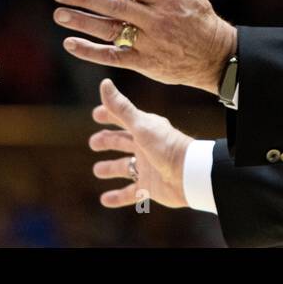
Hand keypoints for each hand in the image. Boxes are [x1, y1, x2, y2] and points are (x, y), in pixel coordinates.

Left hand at [54, 0, 236, 93]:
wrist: (215, 56)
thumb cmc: (197, 13)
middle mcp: (155, 19)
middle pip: (115, 6)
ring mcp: (149, 43)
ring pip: (111, 32)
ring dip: (83, 23)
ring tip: (59, 14)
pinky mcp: (144, 63)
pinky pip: (114, 57)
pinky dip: (91, 52)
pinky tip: (70, 43)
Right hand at [89, 78, 191, 208]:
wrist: (188, 174)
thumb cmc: (166, 146)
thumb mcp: (140, 125)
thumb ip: (121, 107)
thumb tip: (104, 84)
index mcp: (145, 129)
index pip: (123, 119)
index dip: (109, 116)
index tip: (95, 114)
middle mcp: (145, 147)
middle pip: (123, 142)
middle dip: (108, 141)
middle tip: (93, 143)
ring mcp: (147, 167)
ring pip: (124, 167)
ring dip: (111, 168)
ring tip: (97, 170)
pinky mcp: (149, 187)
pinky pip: (130, 193)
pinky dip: (117, 197)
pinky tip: (104, 199)